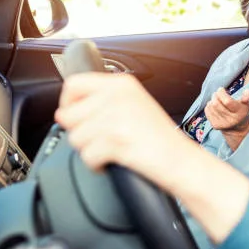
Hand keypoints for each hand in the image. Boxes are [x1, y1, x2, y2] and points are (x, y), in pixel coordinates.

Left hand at [56, 73, 248, 243]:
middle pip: (68, 114)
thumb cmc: (160, 138)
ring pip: (75, 137)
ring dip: (90, 149)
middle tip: (102, 138)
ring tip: (113, 149)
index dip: (68, 103)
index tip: (77, 117)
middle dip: (80, 133)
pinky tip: (115, 160)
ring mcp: (116, 116)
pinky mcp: (115, 139)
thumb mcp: (134, 104)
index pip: (74, 84)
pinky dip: (97, 165)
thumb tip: (67, 108)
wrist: (181, 160)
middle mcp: (117, 95)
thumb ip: (104, 100)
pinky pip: (86, 156)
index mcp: (122, 83)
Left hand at [205, 88, 248, 149]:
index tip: (221, 89)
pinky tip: (213, 106)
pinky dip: (209, 105)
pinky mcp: (215, 125)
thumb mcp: (247, 104)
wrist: (238, 129)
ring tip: (216, 99)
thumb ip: (247, 97)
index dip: (221, 93)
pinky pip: (207, 111)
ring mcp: (222, 124)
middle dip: (215, 95)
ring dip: (212, 100)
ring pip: (211, 106)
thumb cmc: (241, 112)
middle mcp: (231, 120)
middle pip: (216, 104)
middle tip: (218, 93)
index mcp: (240, 113)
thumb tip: (248, 91)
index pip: (227, 102)